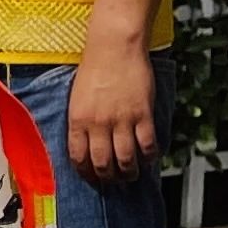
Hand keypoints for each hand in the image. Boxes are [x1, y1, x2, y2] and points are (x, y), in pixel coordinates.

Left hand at [67, 24, 158, 186]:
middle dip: (109, 178)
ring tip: (132, 174)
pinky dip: (149, 156)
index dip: (87, 173)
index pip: (79, 158)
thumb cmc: (94, 68)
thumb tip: (87, 144)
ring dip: (130, 172)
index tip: (92, 179)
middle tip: (114, 181)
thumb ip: (82, 122)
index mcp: (77, 120)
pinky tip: (149, 158)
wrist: (114, 47)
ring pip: (126, 159)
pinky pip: (147, 144)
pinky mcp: (142, 114)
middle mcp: (98, 124)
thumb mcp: (77, 98)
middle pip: (103, 164)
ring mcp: (121, 120)